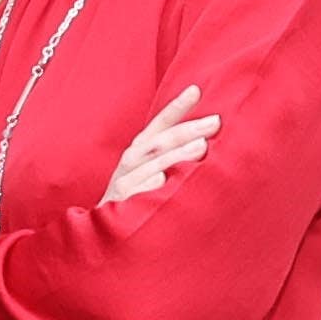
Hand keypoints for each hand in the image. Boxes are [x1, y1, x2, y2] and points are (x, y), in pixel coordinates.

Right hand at [105, 79, 219, 205]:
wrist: (106, 229)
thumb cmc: (138, 196)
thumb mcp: (153, 170)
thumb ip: (174, 154)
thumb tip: (208, 140)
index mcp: (141, 149)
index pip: (160, 124)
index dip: (177, 107)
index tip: (195, 90)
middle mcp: (132, 160)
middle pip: (161, 140)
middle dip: (188, 130)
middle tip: (214, 121)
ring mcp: (125, 180)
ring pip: (152, 164)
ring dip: (176, 155)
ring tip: (201, 146)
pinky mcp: (120, 202)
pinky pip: (136, 192)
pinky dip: (150, 185)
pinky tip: (163, 180)